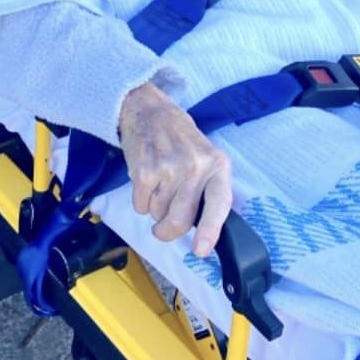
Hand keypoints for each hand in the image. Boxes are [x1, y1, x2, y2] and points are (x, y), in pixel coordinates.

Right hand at [118, 81, 231, 256]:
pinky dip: (140, 200)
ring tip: (158, 182)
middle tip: (163, 228)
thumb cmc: (179, 139)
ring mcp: (169, 168)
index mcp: (217, 165)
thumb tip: (205, 232)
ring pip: (158, 215)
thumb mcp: (205, 156)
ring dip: (154, 207)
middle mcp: (196, 166)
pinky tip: (146, 177)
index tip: (201, 250)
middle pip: (180, 220)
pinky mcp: (144, 171)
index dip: (210, 230)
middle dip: (168, 231)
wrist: (149, 110)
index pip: (219, 203)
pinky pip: (140, 206)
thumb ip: (208, 188)